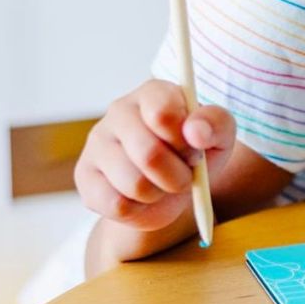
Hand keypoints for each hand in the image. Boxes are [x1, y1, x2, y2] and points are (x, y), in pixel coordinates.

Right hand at [75, 79, 235, 231]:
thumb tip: (196, 131)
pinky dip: (139, 210)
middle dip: (178, 176)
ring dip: (159, 194)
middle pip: (149, 155)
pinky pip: (117, 205)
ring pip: (134, 184)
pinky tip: (141, 197)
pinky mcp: (85, 176)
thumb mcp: (219, 137)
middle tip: (184, 175)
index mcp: (154, 93)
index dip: (185, 142)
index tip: (194, 150)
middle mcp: (119, 110)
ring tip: (162, 184)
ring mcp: (97, 142)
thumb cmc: (196, 153)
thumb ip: (216, 124)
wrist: (171, 187)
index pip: (162, 114)